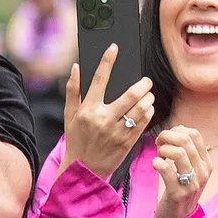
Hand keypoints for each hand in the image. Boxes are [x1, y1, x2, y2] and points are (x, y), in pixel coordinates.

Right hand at [61, 46, 154, 181]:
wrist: (83, 170)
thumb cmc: (76, 140)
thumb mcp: (69, 116)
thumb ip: (72, 91)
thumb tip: (76, 67)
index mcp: (87, 111)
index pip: (99, 80)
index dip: (107, 61)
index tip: (114, 47)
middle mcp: (103, 120)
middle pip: (130, 96)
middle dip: (142, 85)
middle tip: (146, 81)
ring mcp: (116, 133)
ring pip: (140, 110)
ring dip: (148, 99)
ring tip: (148, 95)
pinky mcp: (127, 143)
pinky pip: (143, 124)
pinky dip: (148, 113)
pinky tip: (147, 108)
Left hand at [151, 126, 212, 217]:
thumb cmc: (180, 192)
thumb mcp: (190, 171)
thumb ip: (186, 151)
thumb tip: (179, 128)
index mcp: (206, 164)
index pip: (195, 135)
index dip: (178, 130)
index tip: (168, 138)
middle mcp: (202, 173)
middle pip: (185, 140)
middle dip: (167, 136)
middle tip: (158, 144)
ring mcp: (191, 183)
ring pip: (178, 152)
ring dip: (163, 149)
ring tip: (158, 156)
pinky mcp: (177, 193)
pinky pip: (166, 169)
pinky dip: (157, 162)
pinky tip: (155, 165)